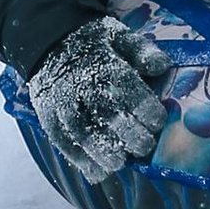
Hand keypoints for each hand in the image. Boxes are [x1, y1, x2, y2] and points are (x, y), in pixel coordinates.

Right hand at [26, 16, 171, 185]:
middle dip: (127, 133)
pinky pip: (62, 141)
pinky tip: (97, 173)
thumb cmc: (93, 42)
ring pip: (81, 131)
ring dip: (101, 152)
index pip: (124, 85)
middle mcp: (79, 84)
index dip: (143, 106)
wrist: (47, 40)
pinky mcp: (48, 116)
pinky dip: (79, 159)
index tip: (157, 121)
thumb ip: (140, 51)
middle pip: (104, 111)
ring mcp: (60, 102)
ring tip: (119, 164)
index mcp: (102, 62)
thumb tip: (162, 66)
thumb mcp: (118, 36)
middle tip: (144, 146)